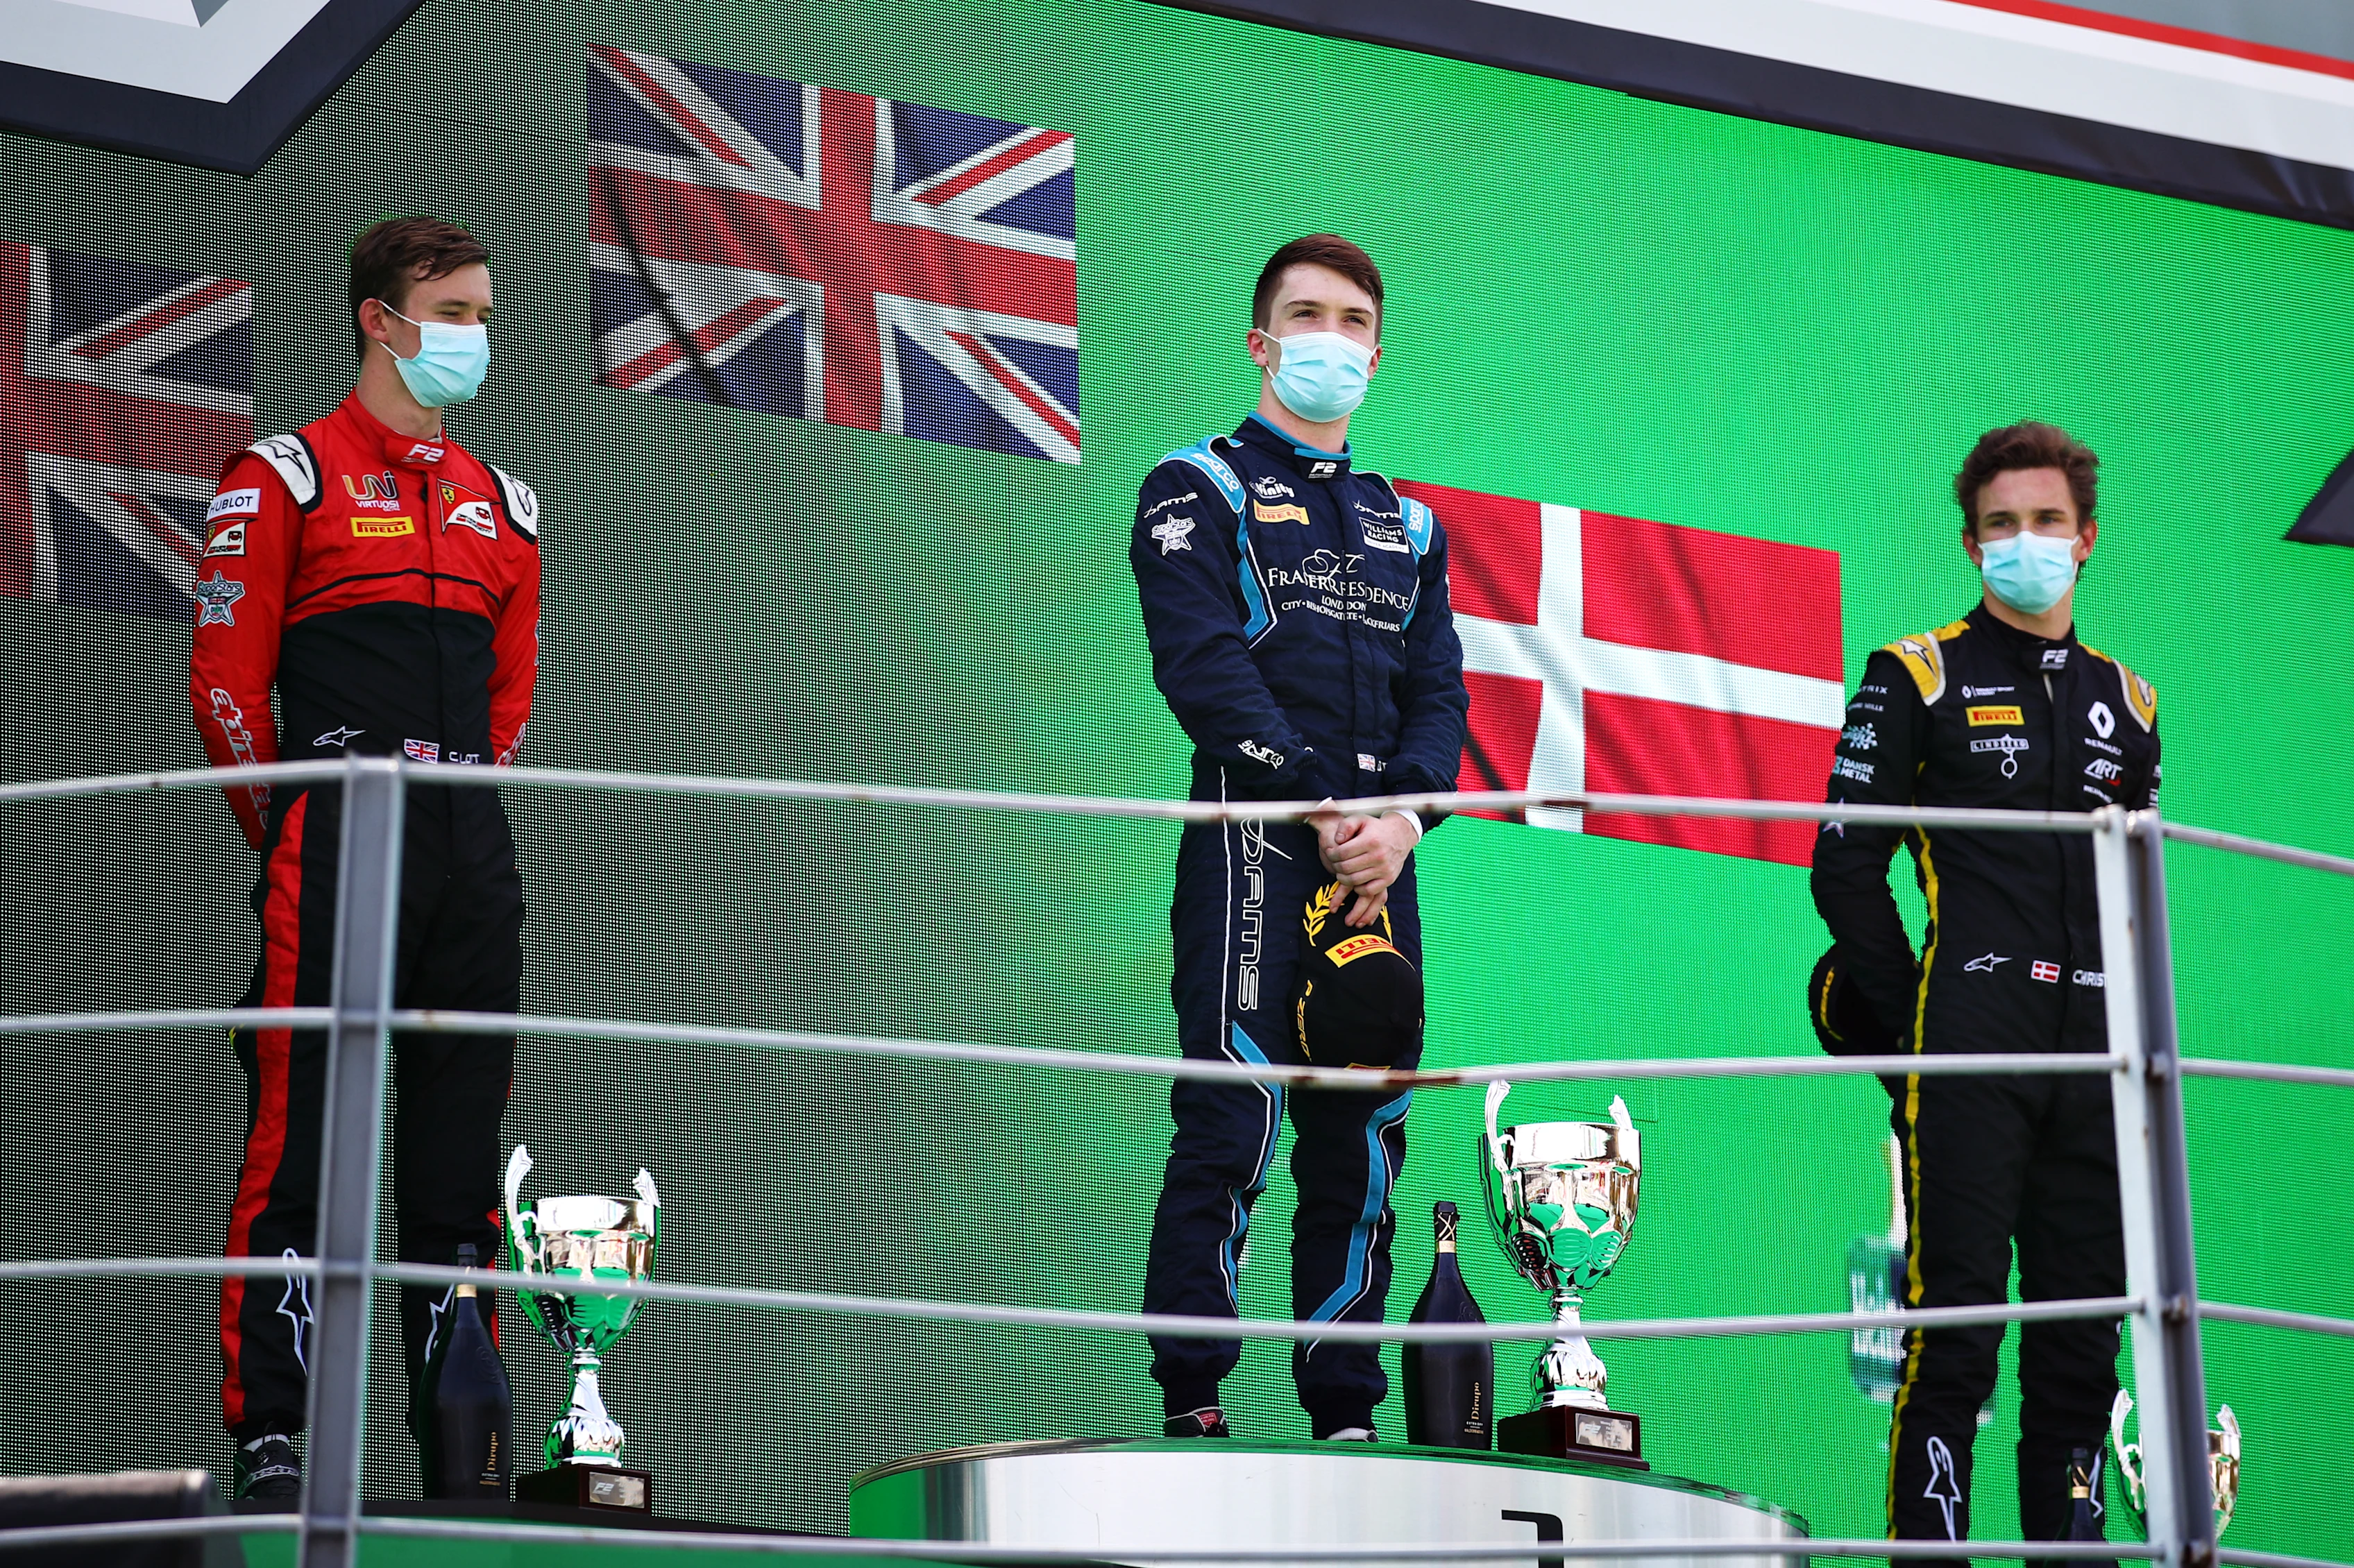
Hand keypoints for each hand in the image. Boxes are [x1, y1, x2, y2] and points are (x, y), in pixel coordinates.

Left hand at [1312, 811, 1418, 925]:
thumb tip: (1337, 840)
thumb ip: (1346, 826)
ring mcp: (1385, 869)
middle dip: (1335, 866)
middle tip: (1334, 862)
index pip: (1342, 853)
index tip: (1329, 852)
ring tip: (1341, 871)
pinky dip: (1357, 888)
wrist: (1399, 835)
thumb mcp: (1360, 819)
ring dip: (1343, 877)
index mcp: (1370, 840)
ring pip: (1354, 880)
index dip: (1331, 854)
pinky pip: (1367, 891)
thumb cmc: (1375, 828)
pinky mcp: (1389, 879)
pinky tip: (1355, 879)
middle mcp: (1379, 856)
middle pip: (1346, 868)